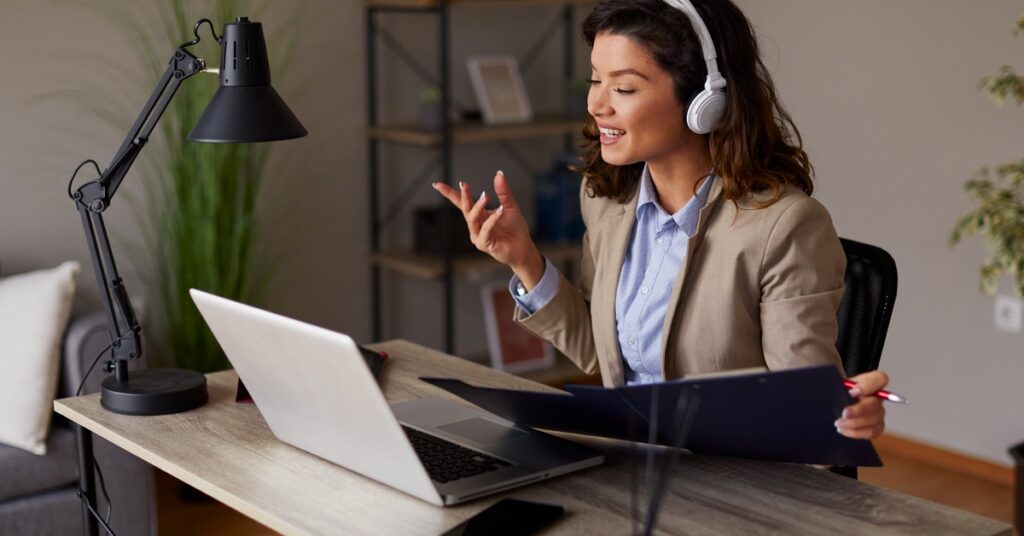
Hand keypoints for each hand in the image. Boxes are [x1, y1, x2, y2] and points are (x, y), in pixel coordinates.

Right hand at [432, 171, 543, 286]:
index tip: (437, 184)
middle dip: (463, 196)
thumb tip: (498, 173)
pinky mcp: (484, 244)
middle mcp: (475, 225)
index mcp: (479, 215)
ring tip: (486, 196)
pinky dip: (492, 219)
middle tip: (464, 184)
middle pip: (464, 209)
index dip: (450, 193)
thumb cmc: (515, 229)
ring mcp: (477, 236)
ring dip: (478, 206)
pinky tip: (500, 211)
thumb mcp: (509, 206)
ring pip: (472, 219)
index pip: (461, 203)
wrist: (524, 248)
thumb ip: (503, 192)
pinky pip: (485, 229)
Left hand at [835, 370, 887, 438]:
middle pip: (875, 403)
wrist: (837, 403)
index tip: (853, 392)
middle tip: (844, 414)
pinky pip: (871, 432)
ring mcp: (879, 412)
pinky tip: (843, 430)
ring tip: (839, 423)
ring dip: (855, 423)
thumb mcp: (838, 384)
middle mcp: (878, 397)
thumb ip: (841, 385)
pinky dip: (856, 432)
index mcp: (870, 382)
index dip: (869, 386)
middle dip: (859, 410)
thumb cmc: (838, 392)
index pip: (880, 378)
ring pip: (874, 420)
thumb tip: (847, 394)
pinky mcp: (877, 426)